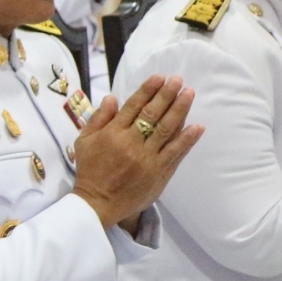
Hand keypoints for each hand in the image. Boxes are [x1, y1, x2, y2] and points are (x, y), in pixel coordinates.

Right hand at [70, 75, 204, 226]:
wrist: (98, 203)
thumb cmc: (90, 171)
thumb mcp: (83, 142)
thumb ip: (98, 119)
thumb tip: (112, 98)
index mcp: (112, 133)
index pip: (133, 106)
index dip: (148, 90)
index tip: (160, 77)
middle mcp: (131, 143)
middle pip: (152, 114)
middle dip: (166, 95)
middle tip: (178, 80)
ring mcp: (147, 158)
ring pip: (166, 129)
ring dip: (180, 110)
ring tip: (189, 94)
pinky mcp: (158, 172)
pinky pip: (175, 152)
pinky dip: (187, 139)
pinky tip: (198, 126)